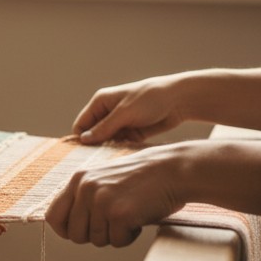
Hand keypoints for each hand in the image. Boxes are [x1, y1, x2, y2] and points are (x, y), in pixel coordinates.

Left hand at [45, 145, 188, 246]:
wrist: (171, 170)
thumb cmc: (140, 179)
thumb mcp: (103, 180)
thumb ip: (83, 198)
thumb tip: (65, 229)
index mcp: (78, 180)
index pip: (53, 216)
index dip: (65, 230)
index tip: (81, 232)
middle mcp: (85, 190)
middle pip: (75, 235)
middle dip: (94, 236)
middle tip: (113, 224)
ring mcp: (101, 201)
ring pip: (97, 240)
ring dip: (114, 235)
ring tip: (129, 216)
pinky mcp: (119, 214)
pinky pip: (117, 242)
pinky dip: (129, 237)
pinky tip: (138, 219)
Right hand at [74, 66, 260, 141]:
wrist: (179, 100)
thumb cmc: (150, 99)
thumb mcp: (125, 113)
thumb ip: (104, 128)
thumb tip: (83, 140)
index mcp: (100, 102)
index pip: (82, 124)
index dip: (81, 139)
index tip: (84, 156)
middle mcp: (108, 112)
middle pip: (94, 135)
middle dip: (97, 147)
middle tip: (101, 161)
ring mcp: (121, 123)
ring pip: (108, 142)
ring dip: (111, 150)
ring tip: (116, 159)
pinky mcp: (133, 132)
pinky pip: (121, 144)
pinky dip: (122, 150)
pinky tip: (127, 157)